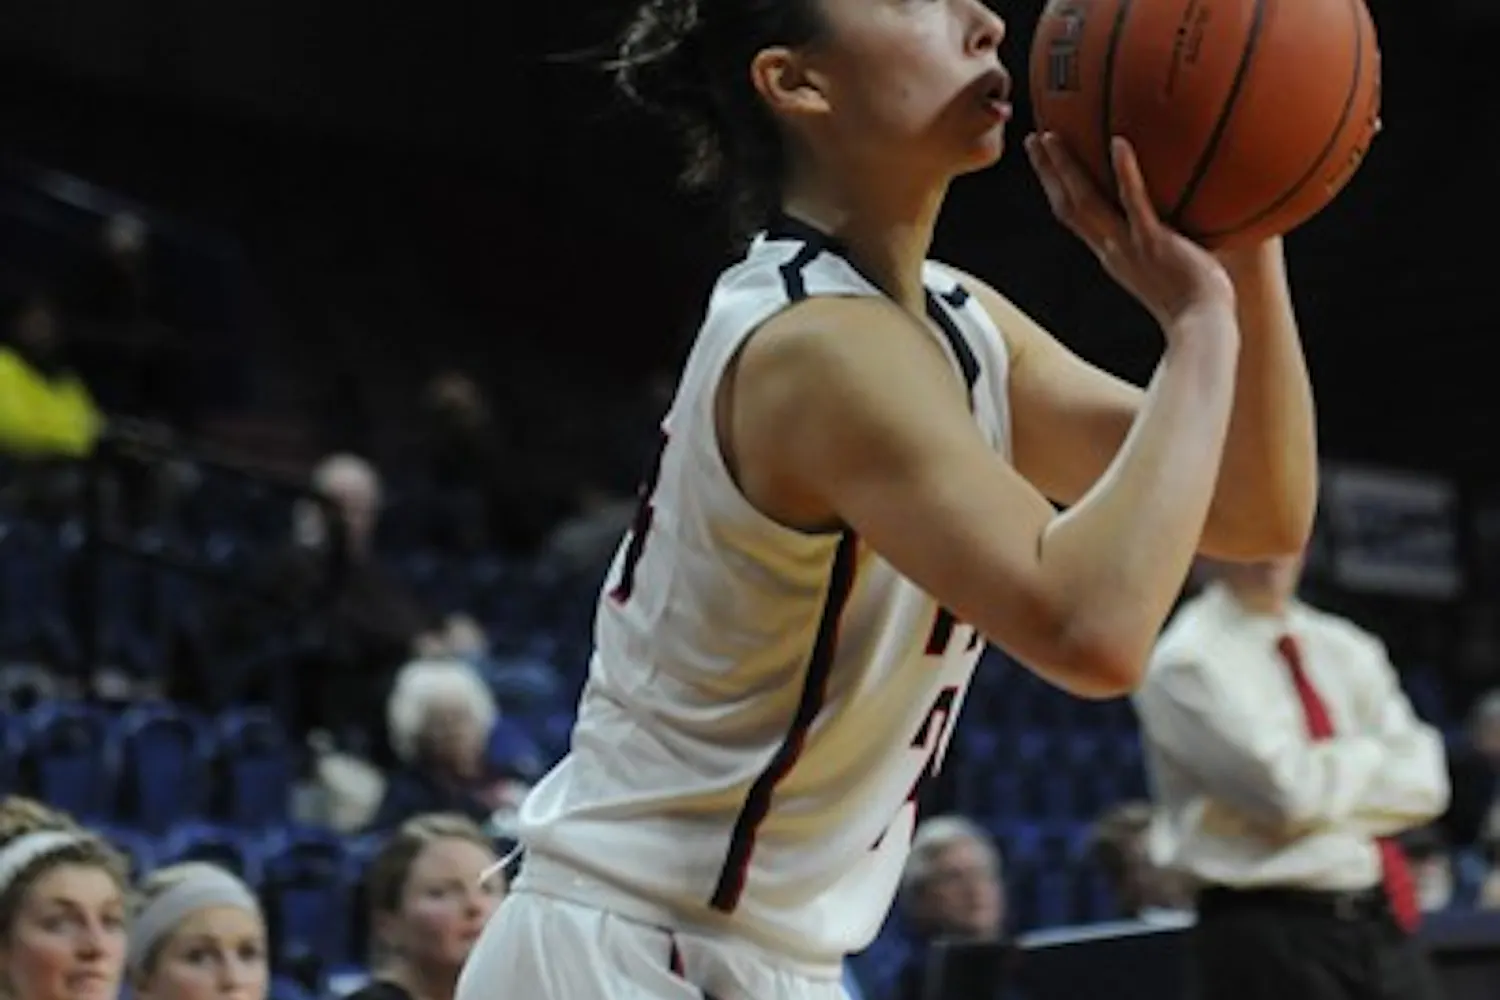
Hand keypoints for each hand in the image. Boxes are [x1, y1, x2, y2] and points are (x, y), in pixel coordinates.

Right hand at [1026, 132, 1235, 334]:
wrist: (1202, 326)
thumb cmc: (1195, 302)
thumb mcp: (1168, 267)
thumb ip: (1164, 240)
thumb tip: (1179, 213)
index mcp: (1111, 255)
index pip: (1074, 218)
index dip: (1055, 189)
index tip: (1045, 161)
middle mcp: (1111, 250)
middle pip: (1067, 206)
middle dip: (1047, 172)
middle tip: (1034, 138)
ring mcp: (1129, 246)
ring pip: (1085, 203)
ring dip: (1065, 169)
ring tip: (1052, 137)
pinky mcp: (1154, 242)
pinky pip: (1134, 203)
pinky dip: (1125, 173)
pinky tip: (1118, 143)